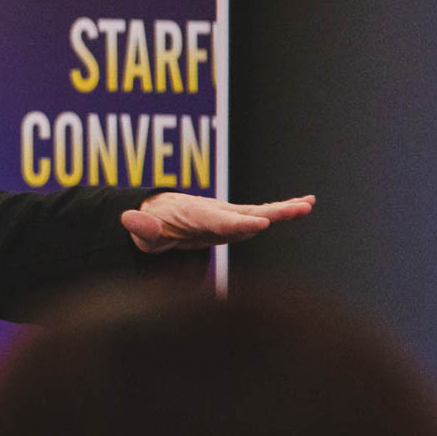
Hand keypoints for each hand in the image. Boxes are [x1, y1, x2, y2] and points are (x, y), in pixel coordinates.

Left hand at [120, 193, 314, 253]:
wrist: (157, 216)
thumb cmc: (149, 226)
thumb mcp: (140, 230)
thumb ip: (139, 226)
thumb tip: (128, 219)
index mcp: (196, 215)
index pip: (220, 221)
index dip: (239, 224)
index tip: (260, 223)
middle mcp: (216, 211)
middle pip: (247, 213)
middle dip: (273, 212)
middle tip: (299, 208)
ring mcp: (227, 215)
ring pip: (258, 212)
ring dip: (284, 210)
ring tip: (309, 205)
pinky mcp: (234, 222)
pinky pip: (260, 216)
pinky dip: (282, 211)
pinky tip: (305, 205)